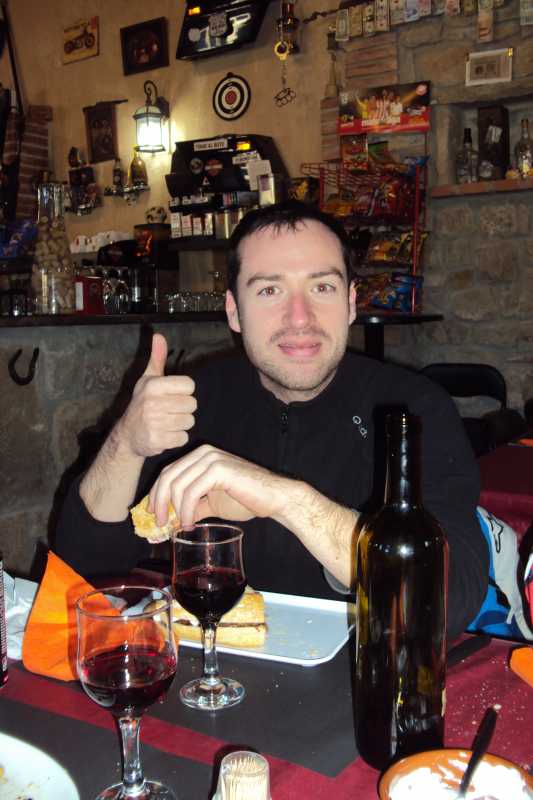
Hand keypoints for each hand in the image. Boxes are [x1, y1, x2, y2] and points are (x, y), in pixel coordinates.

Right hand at [116, 333, 196, 458]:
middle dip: (183, 409)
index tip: (172, 396)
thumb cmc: (142, 404)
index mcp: (153, 385)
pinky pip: (182, 437)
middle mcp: (152, 403)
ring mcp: (154, 422)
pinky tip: (165, 434)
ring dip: (181, 424)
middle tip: (170, 411)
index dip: (184, 392)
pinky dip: (177, 438)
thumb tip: (159, 335)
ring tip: (167, 422)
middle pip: (192, 404)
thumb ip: (157, 358)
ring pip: (189, 421)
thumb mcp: (147, 380)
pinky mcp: (157, 440)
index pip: (189, 385)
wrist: (128, 435)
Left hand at [149, 444, 294, 528]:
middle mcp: (203, 453)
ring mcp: (211, 459)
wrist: (274, 498)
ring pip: (177, 484)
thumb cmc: (246, 499)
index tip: (152, 513)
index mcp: (200, 456)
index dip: (156, 493)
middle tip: (158, 522)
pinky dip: (186, 510)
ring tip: (181, 526)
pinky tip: (190, 523)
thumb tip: (171, 520)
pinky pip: (191, 492)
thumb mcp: (212, 503)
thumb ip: (192, 507)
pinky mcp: (218, 469)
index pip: (169, 472)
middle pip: (168, 476)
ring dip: (174, 510)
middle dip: (159, 501)